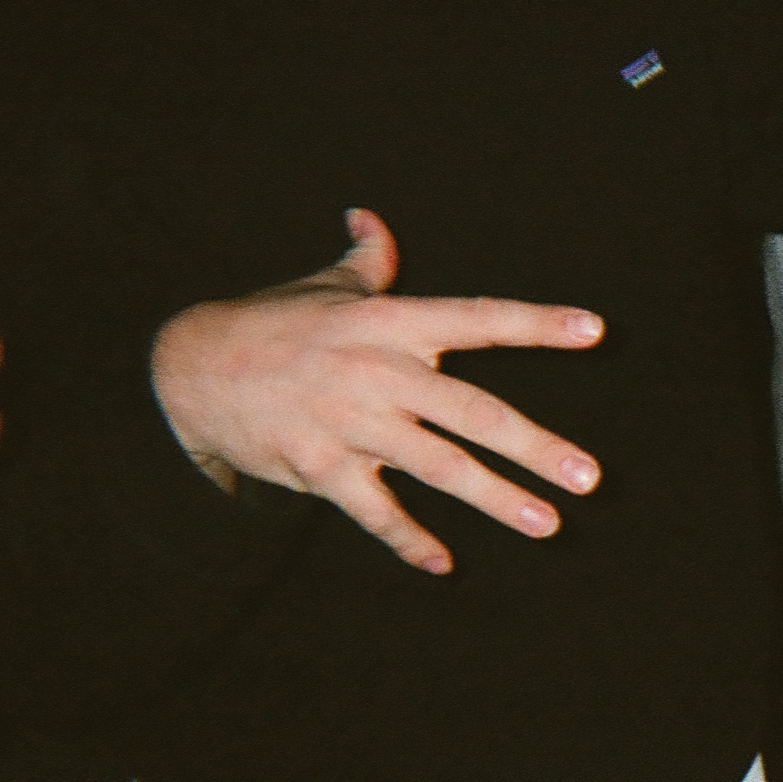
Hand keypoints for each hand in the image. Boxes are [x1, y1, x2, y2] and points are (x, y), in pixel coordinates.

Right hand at [149, 208, 605, 574]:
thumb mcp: (322, 287)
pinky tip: (441, 564)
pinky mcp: (319, 467)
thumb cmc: (271, 325)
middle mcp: (378, 372)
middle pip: (473, 412)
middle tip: (589, 477)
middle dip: (535, 447)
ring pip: (438, 467)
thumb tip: (371, 218)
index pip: (479, 318)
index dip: (538, 323)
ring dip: (496, 500)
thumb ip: (366, 260)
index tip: (596, 331)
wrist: (187, 368)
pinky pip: (374, 511)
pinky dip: (407, 540)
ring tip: (548, 524)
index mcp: (390, 323)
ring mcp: (350, 423)